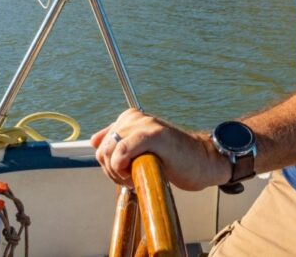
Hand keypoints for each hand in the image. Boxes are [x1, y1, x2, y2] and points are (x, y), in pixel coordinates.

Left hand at [90, 109, 229, 191]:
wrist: (202, 162)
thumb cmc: (174, 158)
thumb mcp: (140, 149)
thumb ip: (118, 142)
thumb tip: (93, 140)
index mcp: (130, 118)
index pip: (101, 144)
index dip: (109, 165)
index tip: (125, 173)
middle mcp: (135, 117)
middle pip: (103, 150)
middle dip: (112, 171)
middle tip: (132, 178)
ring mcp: (145, 124)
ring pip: (110, 151)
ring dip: (119, 173)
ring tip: (138, 176)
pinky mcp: (154, 134)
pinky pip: (122, 150)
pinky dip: (124, 166)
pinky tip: (138, 173)